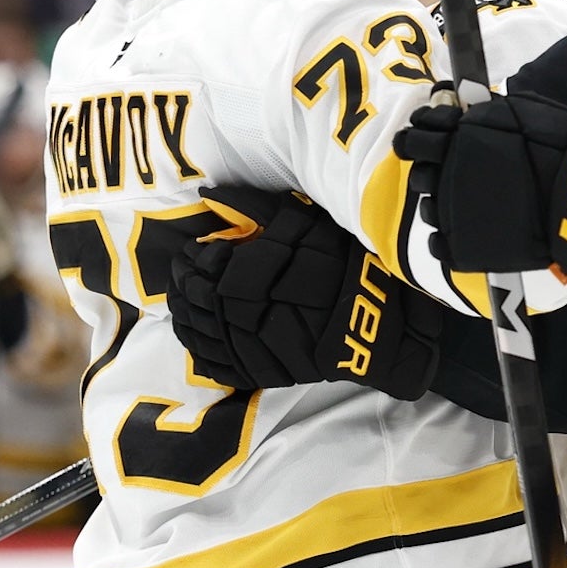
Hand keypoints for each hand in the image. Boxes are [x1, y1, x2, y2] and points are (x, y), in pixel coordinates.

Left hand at [167, 185, 444, 401]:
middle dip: (184, 285)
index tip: (196, 251)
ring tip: (186, 301)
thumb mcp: (306, 223)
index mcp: (250, 275)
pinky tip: (196, 335)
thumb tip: (208, 193)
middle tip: (184, 273)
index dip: (194, 258)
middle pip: (194, 300)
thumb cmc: (347, 268)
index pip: (203, 266)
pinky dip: (199, 349)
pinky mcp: (258, 374)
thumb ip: (254, 208)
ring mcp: (249, 349)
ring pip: (198, 333)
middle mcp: (243, 315)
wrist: (382, 328)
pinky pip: (214, 364)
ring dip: (185, 315)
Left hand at [394, 95, 566, 302]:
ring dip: (442, 203)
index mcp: (455, 140)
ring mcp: (452, 215)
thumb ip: (483, 113)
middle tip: (458, 173)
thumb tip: (460, 111)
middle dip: (432, 171)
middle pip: (420, 175)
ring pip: (428, 209)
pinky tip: (470, 230)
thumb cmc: (557, 147)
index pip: (413, 138)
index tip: (431, 137)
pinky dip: (448, 238)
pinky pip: (438, 245)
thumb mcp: (517, 111)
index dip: (419, 137)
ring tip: (471, 203)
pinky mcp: (463, 249)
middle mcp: (445, 177)